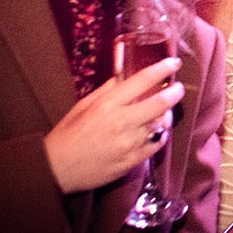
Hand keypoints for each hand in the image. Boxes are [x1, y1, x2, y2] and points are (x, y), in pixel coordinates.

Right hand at [45, 57, 184, 194]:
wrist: (55, 170)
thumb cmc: (67, 134)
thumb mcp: (83, 106)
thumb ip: (107, 90)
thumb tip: (125, 74)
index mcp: (107, 105)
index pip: (142, 80)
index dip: (162, 68)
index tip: (174, 63)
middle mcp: (121, 122)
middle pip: (160, 103)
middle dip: (174, 93)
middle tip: (177, 88)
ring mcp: (128, 143)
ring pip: (160, 124)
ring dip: (165, 115)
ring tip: (163, 112)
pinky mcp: (132, 161)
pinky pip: (156, 144)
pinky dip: (160, 135)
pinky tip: (157, 131)